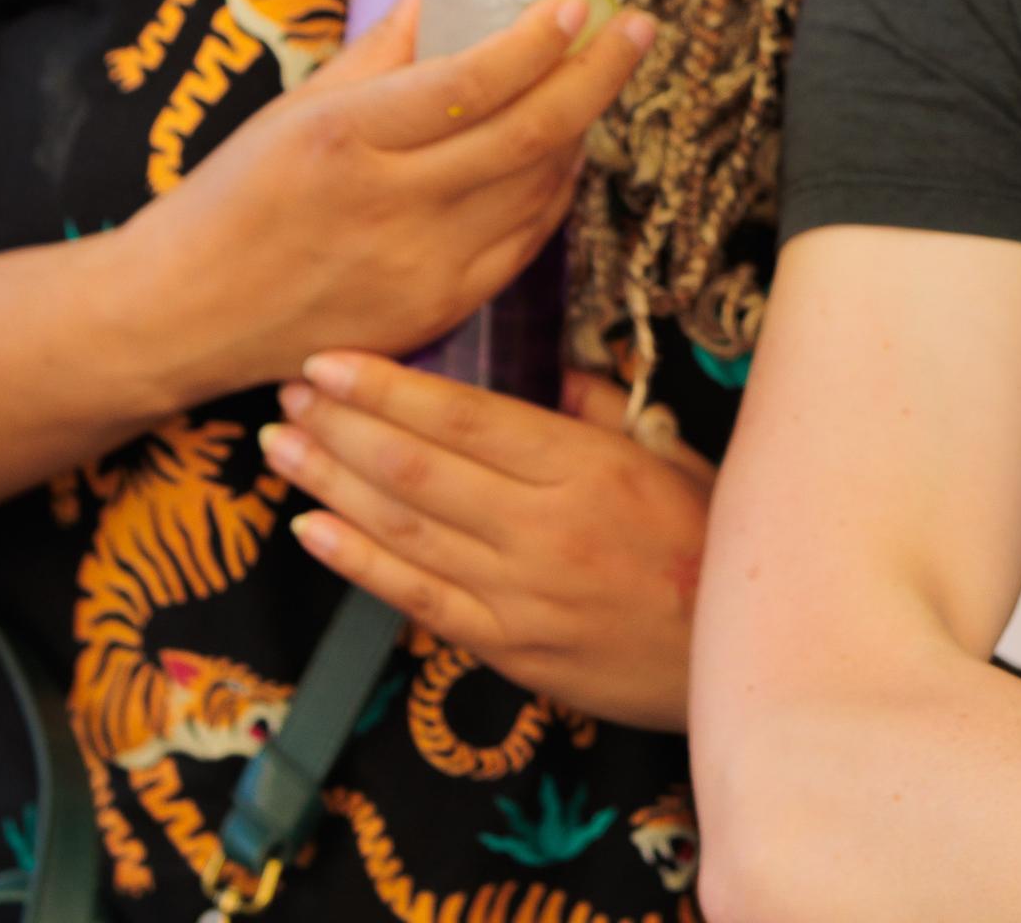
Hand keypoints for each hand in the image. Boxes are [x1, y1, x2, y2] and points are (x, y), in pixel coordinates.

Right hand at [114, 0, 656, 405]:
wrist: (179, 318)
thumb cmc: (231, 198)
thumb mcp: (296, 107)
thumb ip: (384, 42)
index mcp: (342, 141)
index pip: (469, 84)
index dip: (536, 43)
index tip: (580, 3)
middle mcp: (389, 207)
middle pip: (528, 137)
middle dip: (598, 76)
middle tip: (637, 26)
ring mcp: (421, 269)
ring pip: (538, 188)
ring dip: (581, 128)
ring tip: (600, 76)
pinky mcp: (438, 312)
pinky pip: (526, 242)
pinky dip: (554, 189)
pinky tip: (564, 151)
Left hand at [264, 355, 712, 730]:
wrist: (738, 660)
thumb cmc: (713, 546)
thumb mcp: (675, 458)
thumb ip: (608, 413)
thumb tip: (561, 372)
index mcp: (585, 466)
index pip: (464, 415)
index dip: (387, 387)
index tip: (331, 360)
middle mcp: (542, 526)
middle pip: (417, 467)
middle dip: (341, 425)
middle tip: (288, 393)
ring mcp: (518, 592)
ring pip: (403, 529)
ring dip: (331, 484)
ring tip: (282, 447)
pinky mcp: (506, 646)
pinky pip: (417, 598)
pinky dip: (358, 563)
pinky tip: (311, 530)